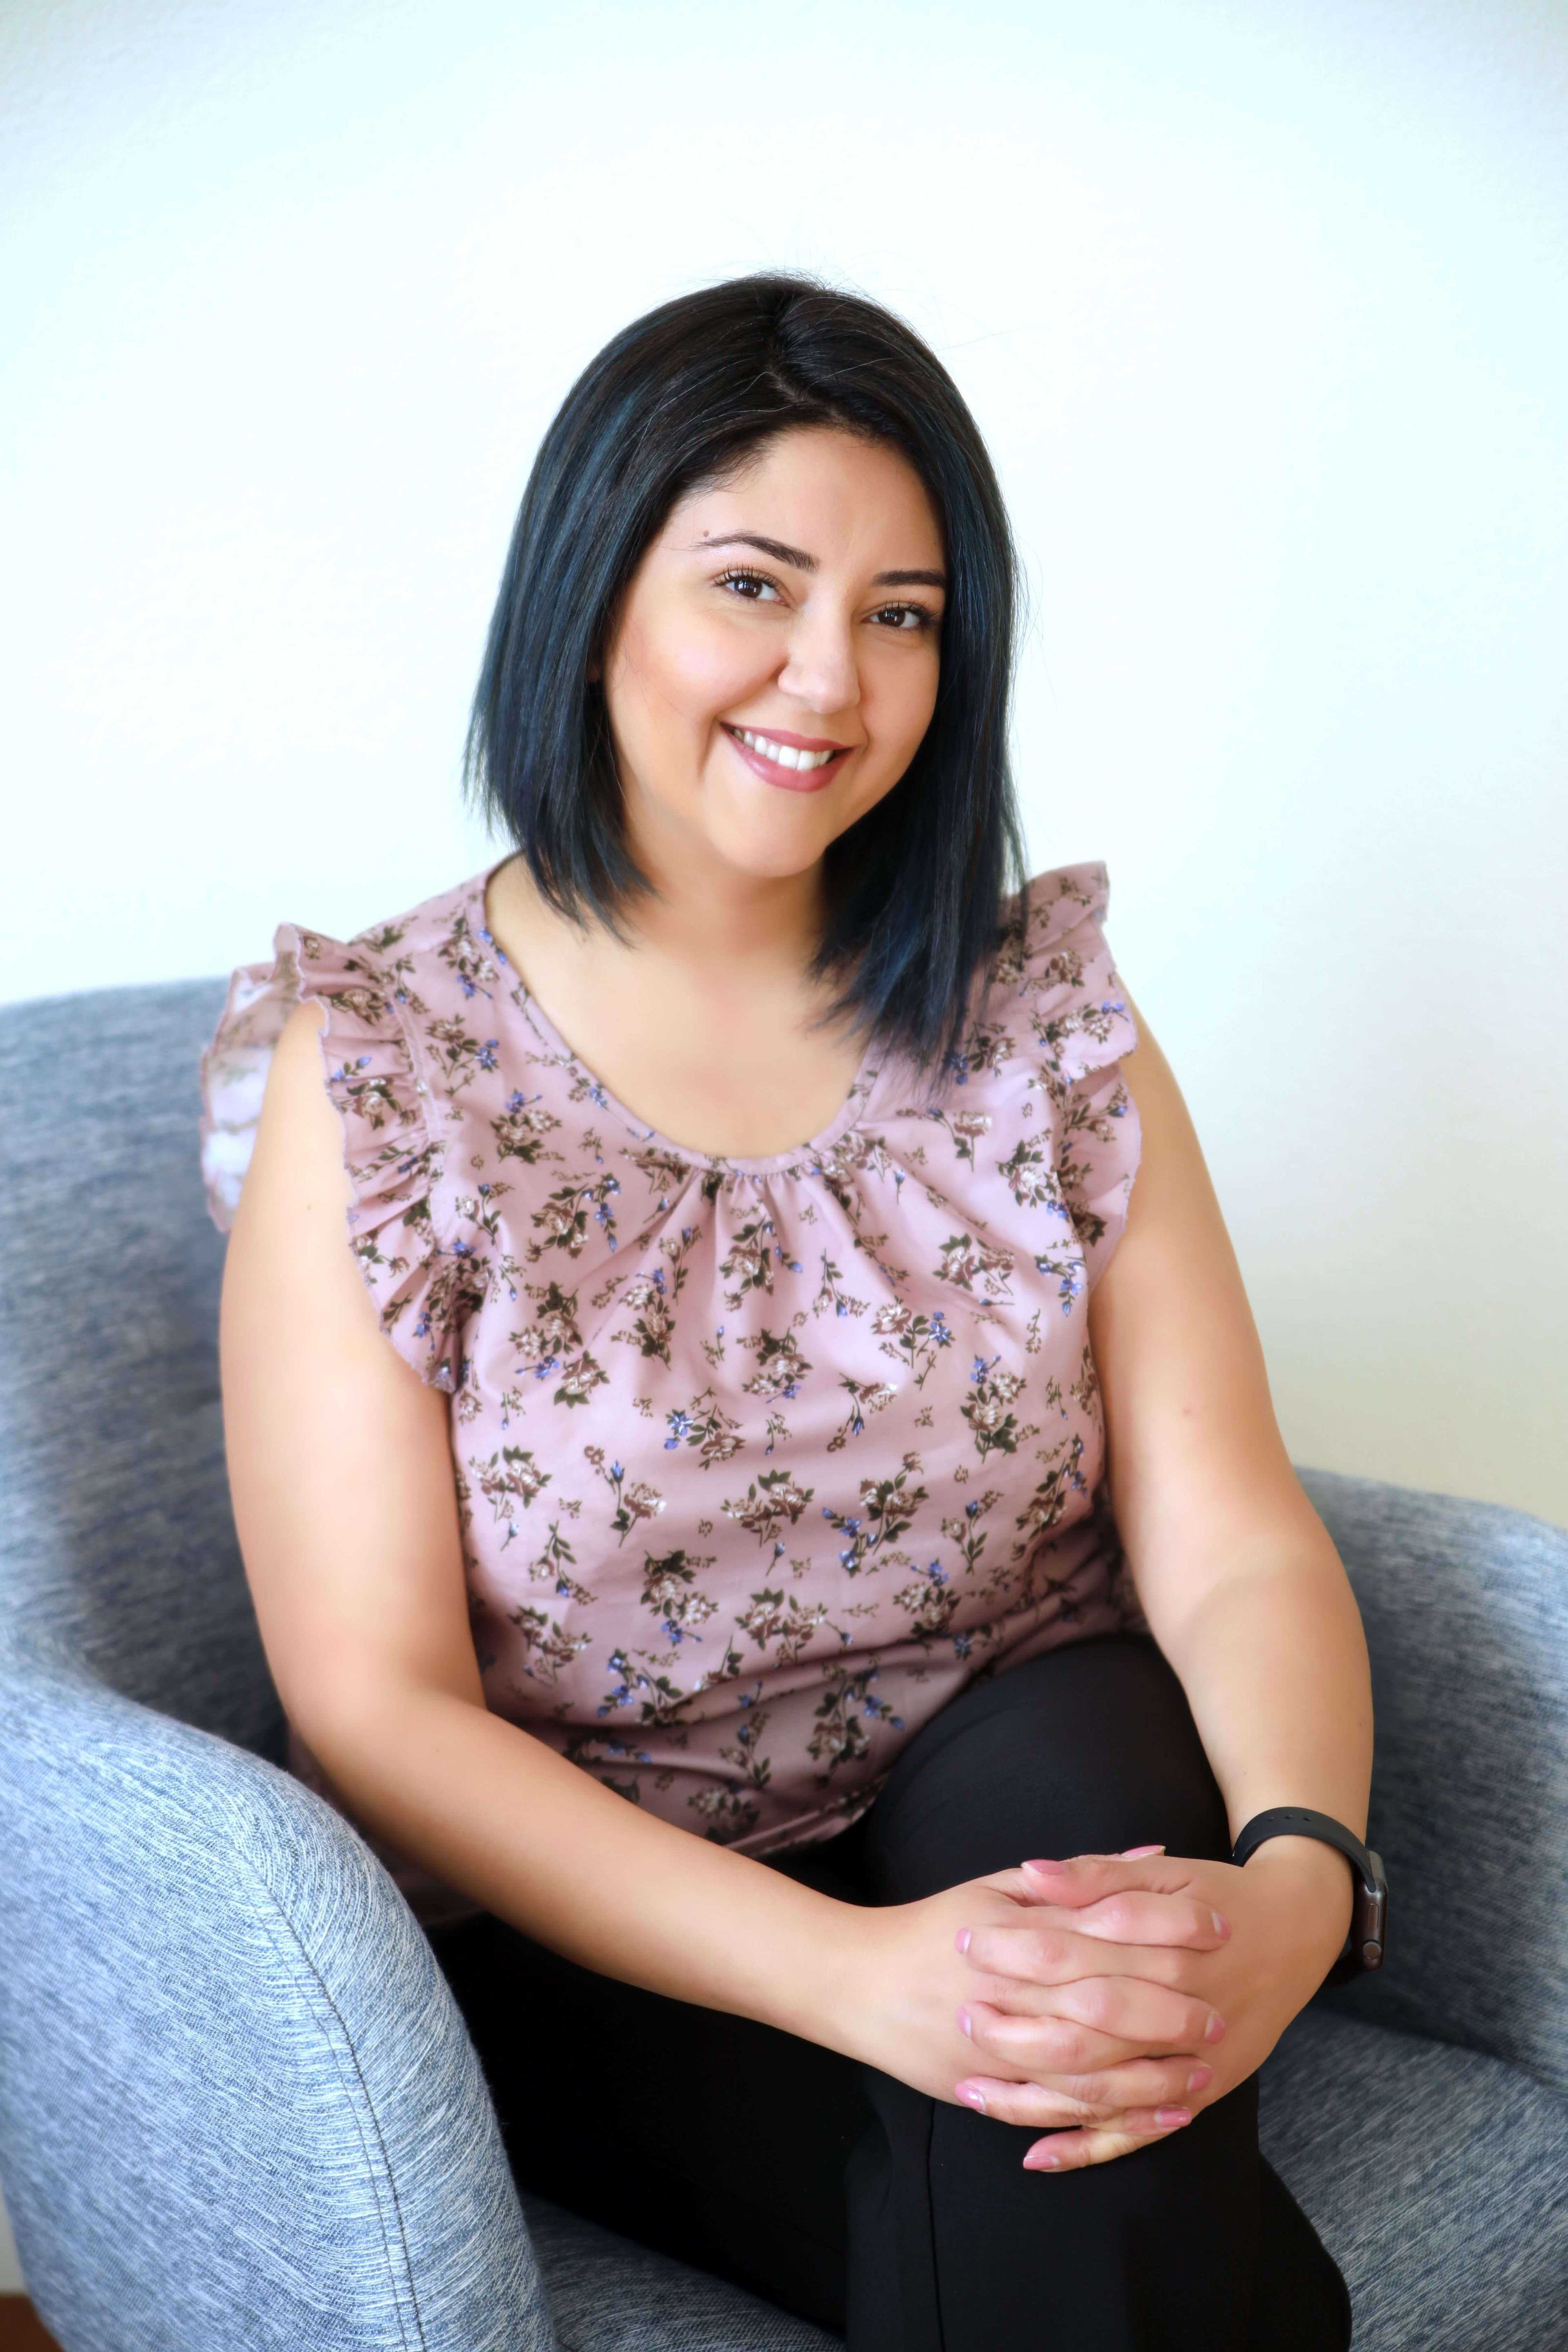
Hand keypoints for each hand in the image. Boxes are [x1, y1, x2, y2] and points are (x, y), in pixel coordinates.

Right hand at [831, 1856, 1228, 2138]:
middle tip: (1219, 2015)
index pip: (1107, 1929)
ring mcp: (1002, 2047)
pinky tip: (1155, 2115)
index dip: (1167, 1931)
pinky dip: (1112, 2116)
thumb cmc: (933, 1926)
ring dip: (1152, 2075)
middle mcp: (1014, 1991)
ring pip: (1092, 2068)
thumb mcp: (996, 1885)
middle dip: (1168, 2011)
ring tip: (1201, 2072)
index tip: (1217, 1930)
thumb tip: (1153, 1853)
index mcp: (1019, 1933)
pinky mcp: (992, 2090)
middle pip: (1107, 2002)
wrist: (856, 1982)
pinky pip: (1062, 2109)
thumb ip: (1076, 1876)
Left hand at [953, 1841, 1354, 2170]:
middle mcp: (1176, 2012)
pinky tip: (1034, 2154)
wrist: (1297, 1932)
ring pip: (1100, 2092)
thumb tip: (1031, 1872)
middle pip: (1081, 2028)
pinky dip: (1085, 2148)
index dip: (1013, 1948)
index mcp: (1163, 1948)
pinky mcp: (1197, 2095)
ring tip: (969, 2087)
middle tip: (959, 2014)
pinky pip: (1135, 2131)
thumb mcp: (1164, 1872)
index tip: (964, 1940)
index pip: (1072, 1953)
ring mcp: (1188, 2063)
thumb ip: (1098, 1874)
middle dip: (1012, 2026)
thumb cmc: (1219, 1895)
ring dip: (1032, 2094)